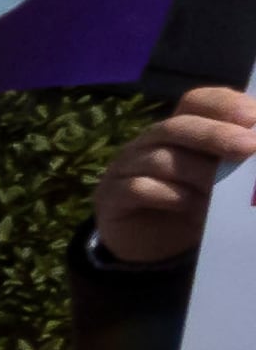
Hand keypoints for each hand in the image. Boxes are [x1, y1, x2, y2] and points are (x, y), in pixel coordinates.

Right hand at [95, 87, 255, 267]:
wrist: (152, 247)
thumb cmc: (193, 207)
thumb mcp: (221, 180)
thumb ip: (235, 161)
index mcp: (180, 130)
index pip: (196, 102)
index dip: (223, 104)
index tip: (254, 117)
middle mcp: (149, 142)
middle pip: (177, 126)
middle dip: (215, 135)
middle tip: (249, 147)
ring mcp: (125, 168)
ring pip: (159, 159)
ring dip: (197, 174)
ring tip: (223, 192)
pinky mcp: (109, 196)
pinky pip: (138, 188)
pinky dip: (170, 196)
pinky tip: (193, 208)